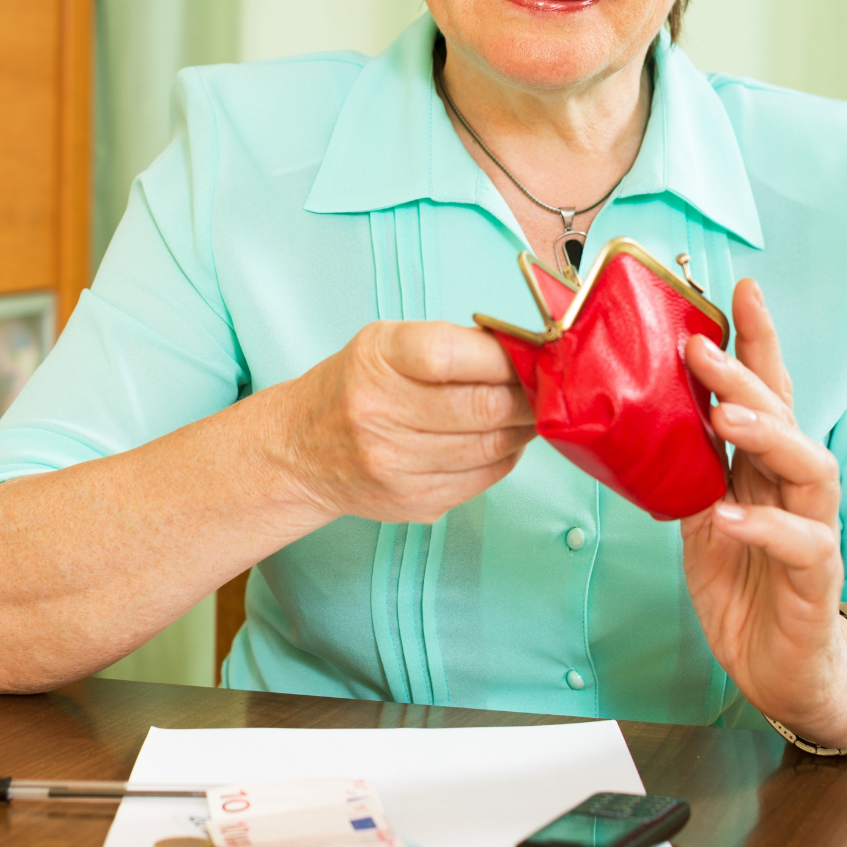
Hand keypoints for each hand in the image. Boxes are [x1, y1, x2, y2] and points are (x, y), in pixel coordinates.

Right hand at [278, 320, 535, 523]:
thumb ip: (452, 343)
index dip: (506, 357)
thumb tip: (523, 354)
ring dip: (524, 428)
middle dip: (529, 397)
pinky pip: (484, 479)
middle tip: (546, 388)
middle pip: (485, 408)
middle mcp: (380, 415)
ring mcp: (396, 466)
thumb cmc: (355, 386)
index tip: (530, 355)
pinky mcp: (414, 503)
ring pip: (493, 447)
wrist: (300, 452)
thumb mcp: (387, 343)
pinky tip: (500, 440)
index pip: (455, 356)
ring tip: (528, 412)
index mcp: (378, 361)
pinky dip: (504, 457)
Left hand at [682, 279, 846, 746]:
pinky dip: (766, 525)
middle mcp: (794, 486)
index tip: (740, 289)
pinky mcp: (815, 579)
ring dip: (766, 434)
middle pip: (784, 414)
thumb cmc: (742, 585)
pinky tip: (730, 514)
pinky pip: (802, 542)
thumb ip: (683, 469)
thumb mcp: (699, 516)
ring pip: (810, 464)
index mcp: (763, 466)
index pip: (766, 390)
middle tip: (701, 346)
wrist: (779, 670)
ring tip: (724, 416)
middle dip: (745, 374)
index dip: (757, 341)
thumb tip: (633, 416)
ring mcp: (812, 528)